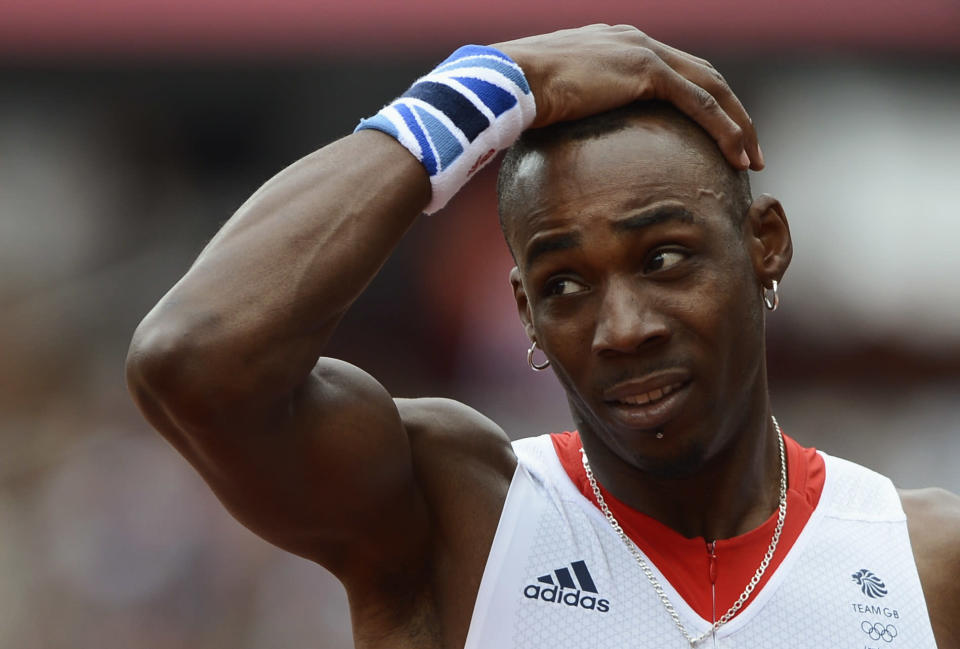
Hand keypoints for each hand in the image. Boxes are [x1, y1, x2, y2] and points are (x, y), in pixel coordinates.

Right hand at [493, 24, 762, 170]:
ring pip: (711, 88)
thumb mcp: (549, 103)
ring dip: (738, 124)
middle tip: (746, 146)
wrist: (508, 81)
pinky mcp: (646, 72)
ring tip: (751, 157)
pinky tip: (738, 155)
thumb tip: (561, 143)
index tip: (711, 135)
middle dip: (730, 113)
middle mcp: (636, 42)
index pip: (672, 73)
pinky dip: (725, 129)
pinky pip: (700, 104)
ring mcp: (643, 52)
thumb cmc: (515, 99)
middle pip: (702, 77)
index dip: (698, 104)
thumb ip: (569, 114)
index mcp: (616, 46)